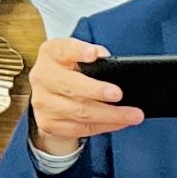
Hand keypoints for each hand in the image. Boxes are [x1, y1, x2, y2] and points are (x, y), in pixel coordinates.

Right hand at [26, 39, 140, 156]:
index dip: (77, 51)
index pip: (62, 50)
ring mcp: (43, 102)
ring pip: (79, 112)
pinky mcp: (49, 123)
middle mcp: (42, 77)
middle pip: (70, 86)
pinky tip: (122, 122)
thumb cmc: (72, 72)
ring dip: (111, 115)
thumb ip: (93, 54)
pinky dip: (106, 125)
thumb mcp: (78, 57)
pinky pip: (82, 127)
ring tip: (134, 114)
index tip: (93, 53)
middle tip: (118, 94)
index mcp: (51, 55)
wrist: (50, 98)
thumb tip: (106, 58)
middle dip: (96, 91)